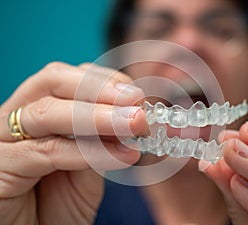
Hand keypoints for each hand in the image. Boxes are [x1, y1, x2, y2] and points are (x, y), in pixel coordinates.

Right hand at [0, 62, 147, 224]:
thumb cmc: (60, 203)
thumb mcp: (89, 165)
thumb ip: (103, 139)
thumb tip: (133, 117)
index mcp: (39, 110)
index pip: (70, 78)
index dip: (105, 82)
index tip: (137, 96)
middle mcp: (16, 117)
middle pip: (53, 81)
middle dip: (100, 89)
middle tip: (136, 103)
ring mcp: (3, 139)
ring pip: (48, 112)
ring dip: (98, 117)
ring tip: (135, 125)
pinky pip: (46, 150)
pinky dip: (88, 151)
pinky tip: (120, 157)